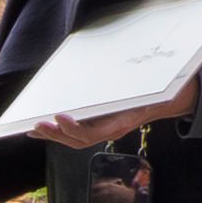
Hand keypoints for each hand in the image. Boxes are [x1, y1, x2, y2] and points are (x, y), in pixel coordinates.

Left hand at [27, 78, 197, 149]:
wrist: (166, 101)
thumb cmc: (152, 90)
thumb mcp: (144, 85)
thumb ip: (128, 81)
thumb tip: (115, 62)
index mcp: (121, 122)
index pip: (94, 133)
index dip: (75, 128)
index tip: (58, 117)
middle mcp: (112, 130)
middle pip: (79, 140)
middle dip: (57, 134)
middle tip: (37, 125)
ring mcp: (106, 130)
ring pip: (76, 140)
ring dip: (55, 135)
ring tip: (35, 129)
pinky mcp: (100, 127)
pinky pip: (78, 134)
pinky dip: (61, 132)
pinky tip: (46, 127)